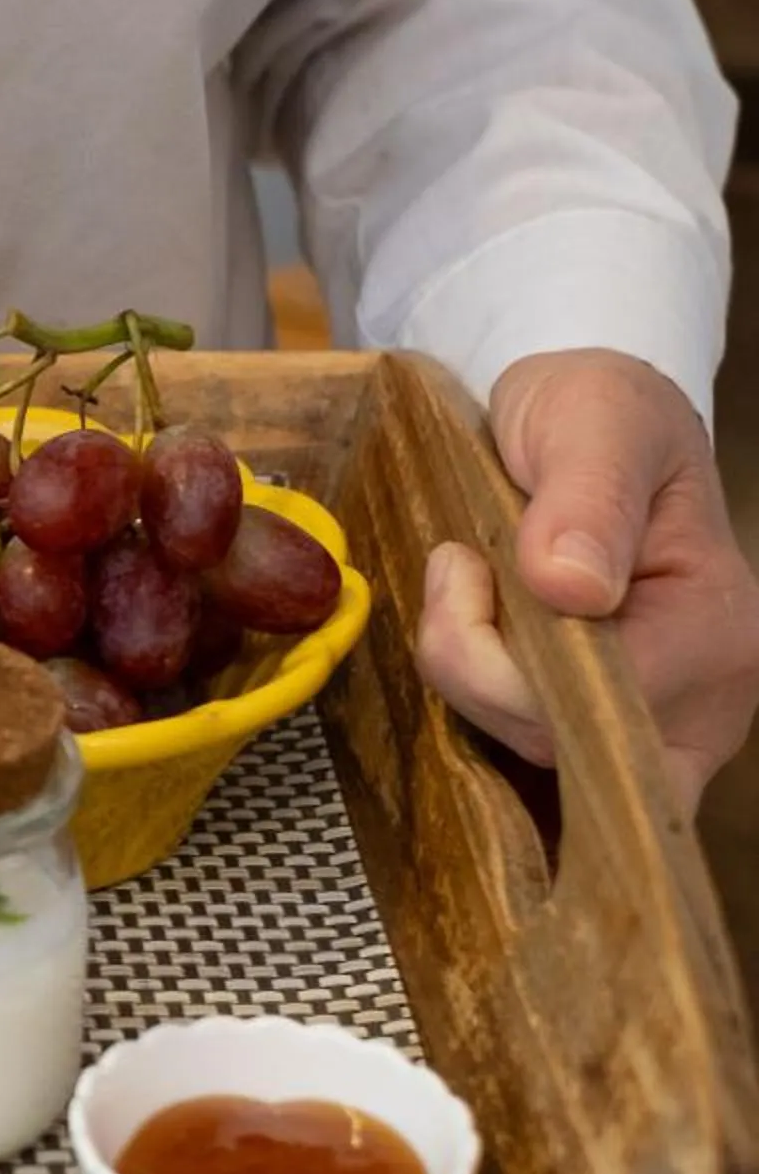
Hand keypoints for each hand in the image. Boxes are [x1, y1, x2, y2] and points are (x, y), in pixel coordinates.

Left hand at [415, 349, 758, 810]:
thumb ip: (589, 498)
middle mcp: (702, 701)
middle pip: (563, 752)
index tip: (457, 566)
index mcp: (715, 628)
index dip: (496, 661)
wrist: (582, 427)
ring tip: (472, 583)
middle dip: (477, 676)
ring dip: (468, 676)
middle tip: (458, 574)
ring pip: (532, 755)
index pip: (597, 705)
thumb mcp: (593, 421)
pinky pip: (528, 759)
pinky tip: (475, 642)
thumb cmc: (596, 414)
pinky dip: (482, 704)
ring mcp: (656, 727)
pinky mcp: (603, 733)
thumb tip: (573, 587)